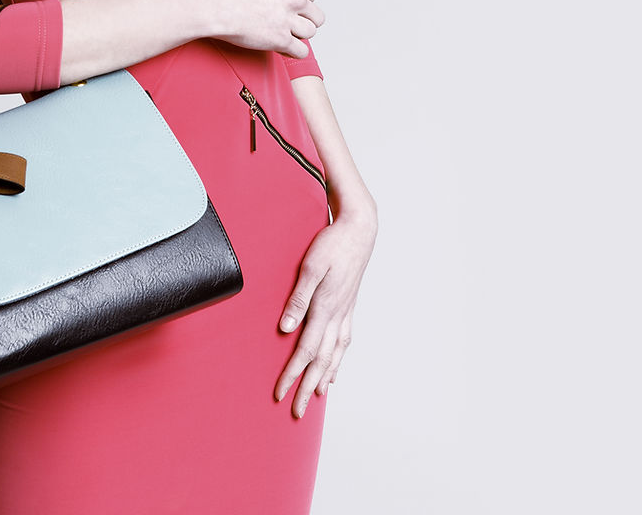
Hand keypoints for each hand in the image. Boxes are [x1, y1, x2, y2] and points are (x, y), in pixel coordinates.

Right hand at [203, 0, 325, 59]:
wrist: (215, 4)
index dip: (301, 6)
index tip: (289, 11)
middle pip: (316, 16)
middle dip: (305, 22)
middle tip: (289, 27)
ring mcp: (288, 20)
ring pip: (310, 33)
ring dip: (298, 37)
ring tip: (282, 37)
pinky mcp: (281, 40)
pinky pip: (302, 51)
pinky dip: (293, 52)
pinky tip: (281, 49)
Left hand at [274, 210, 376, 417]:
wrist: (360, 230)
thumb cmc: (333, 244)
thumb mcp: (311, 267)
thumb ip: (298, 299)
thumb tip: (286, 328)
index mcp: (326, 308)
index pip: (306, 350)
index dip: (292, 374)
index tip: (280, 393)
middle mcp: (338, 315)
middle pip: (321, 360)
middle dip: (307, 387)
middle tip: (297, 412)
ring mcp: (346, 312)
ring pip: (335, 354)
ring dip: (324, 377)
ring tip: (317, 397)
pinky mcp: (349, 306)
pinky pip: (344, 341)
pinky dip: (338, 360)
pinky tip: (335, 368)